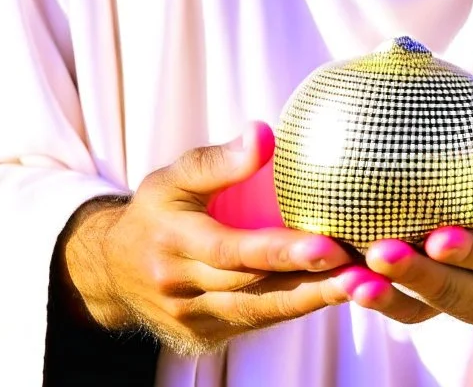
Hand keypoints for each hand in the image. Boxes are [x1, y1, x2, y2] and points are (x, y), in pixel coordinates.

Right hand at [58, 122, 368, 354]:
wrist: (111, 270)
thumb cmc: (155, 212)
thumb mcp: (174, 176)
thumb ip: (219, 160)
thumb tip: (265, 134)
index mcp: (173, 241)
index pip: (232, 251)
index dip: (280, 251)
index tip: (327, 245)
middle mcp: (180, 287)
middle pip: (254, 289)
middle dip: (311, 281)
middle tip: (361, 269)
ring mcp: (191, 319)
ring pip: (260, 314)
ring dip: (313, 302)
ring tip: (362, 286)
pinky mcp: (204, 338)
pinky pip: (256, 324)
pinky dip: (295, 310)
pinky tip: (334, 293)